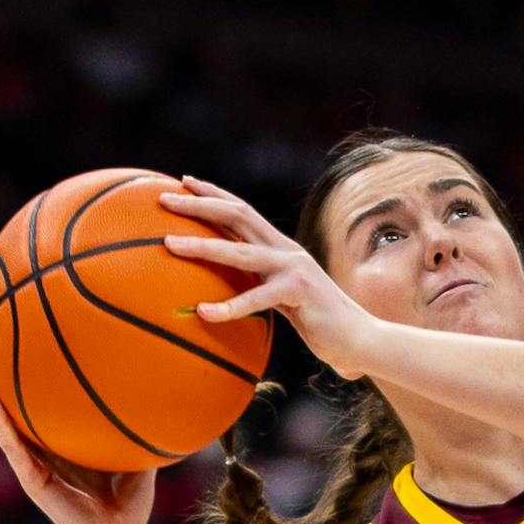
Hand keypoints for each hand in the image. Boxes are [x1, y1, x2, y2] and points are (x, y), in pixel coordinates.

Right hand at [0, 349, 155, 523]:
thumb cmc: (129, 502)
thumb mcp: (137, 457)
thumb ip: (141, 430)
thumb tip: (163, 397)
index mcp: (61, 445)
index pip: (36, 408)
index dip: (25, 381)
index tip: (18, 345)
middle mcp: (40, 451)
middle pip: (8, 408)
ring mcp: (31, 464)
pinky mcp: (30, 478)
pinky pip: (11, 445)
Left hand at [160, 176, 377, 378]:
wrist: (361, 339)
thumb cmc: (319, 324)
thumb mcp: (283, 298)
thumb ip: (259, 285)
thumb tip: (220, 292)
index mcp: (280, 247)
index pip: (242, 210)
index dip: (213, 194)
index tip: (181, 183)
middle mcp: (286, 250)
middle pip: (237, 215)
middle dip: (198, 204)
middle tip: (163, 199)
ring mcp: (294, 268)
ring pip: (239, 251)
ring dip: (201, 246)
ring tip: (169, 245)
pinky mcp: (299, 293)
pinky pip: (256, 299)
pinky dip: (228, 307)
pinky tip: (204, 313)